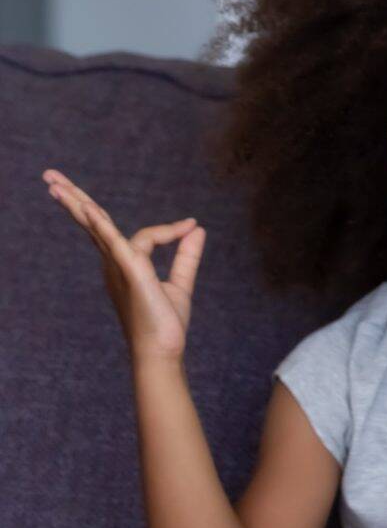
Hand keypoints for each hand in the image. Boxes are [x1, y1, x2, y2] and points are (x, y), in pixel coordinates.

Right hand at [41, 169, 206, 366]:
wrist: (163, 352)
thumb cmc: (165, 324)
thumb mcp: (180, 283)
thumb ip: (186, 255)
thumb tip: (196, 228)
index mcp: (124, 265)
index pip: (143, 234)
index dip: (170, 229)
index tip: (191, 226)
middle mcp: (114, 263)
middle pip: (92, 223)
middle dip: (73, 198)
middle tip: (50, 176)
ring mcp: (119, 266)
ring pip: (96, 226)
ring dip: (77, 202)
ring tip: (53, 182)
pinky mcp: (131, 272)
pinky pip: (115, 244)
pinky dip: (103, 226)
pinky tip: (90, 211)